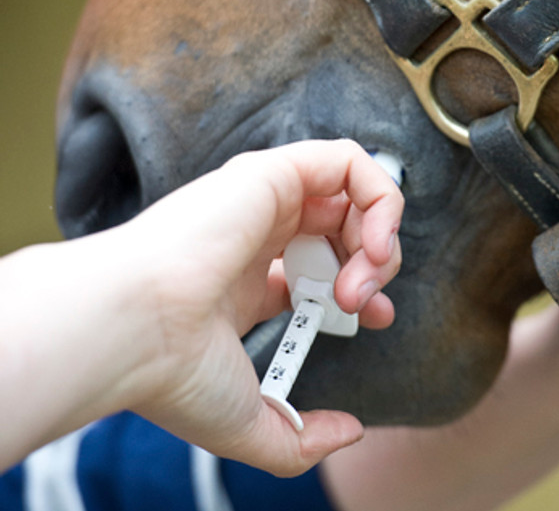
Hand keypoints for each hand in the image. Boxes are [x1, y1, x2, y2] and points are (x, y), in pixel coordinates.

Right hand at [0, 139, 401, 476]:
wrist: (136, 331)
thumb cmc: (177, 376)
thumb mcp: (250, 423)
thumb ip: (300, 438)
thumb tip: (351, 432)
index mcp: (246, 279)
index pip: (319, 270)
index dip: (362, 288)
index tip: (372, 319)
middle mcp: (257, 234)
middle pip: (344, 231)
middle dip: (376, 267)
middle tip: (362, 304)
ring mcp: (266, 200)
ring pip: (353, 196)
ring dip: (381, 239)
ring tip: (362, 280)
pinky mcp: (273, 173)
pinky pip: (348, 160)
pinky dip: (380, 197)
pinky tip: (373, 242)